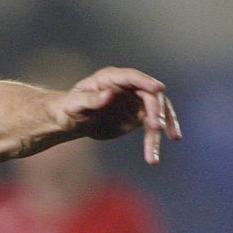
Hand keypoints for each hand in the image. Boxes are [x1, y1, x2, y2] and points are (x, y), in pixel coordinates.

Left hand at [56, 66, 181, 163]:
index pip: (133, 77)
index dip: (146, 81)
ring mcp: (136, 100)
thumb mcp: (75, 105)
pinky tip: (154, 156)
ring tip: (153, 156)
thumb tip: (109, 95)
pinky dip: (156, 138)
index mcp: (111, 78)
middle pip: (150, 95)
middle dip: (156, 110)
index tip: (159, 88)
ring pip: (156, 111)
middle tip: (156, 128)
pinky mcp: (139, 116)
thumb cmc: (70, 109)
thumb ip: (91, 100)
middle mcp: (128, 87)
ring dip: (162, 129)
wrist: (73, 121)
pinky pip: (153, 125)